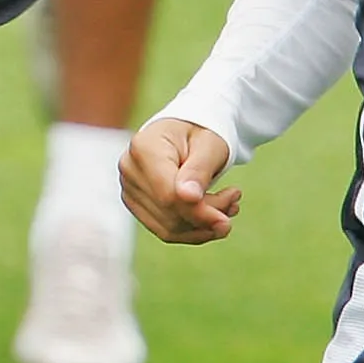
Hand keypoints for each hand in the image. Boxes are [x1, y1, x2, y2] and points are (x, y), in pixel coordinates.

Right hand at [122, 118, 241, 243]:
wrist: (187, 132)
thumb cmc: (201, 133)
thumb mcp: (209, 145)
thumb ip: (199, 170)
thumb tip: (189, 198)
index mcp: (144, 148)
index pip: (168, 194)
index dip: (198, 212)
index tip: (228, 218)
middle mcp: (129, 169)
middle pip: (169, 212)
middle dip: (207, 217)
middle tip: (235, 200)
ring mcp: (129, 188)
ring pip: (168, 227)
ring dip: (204, 226)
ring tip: (229, 206)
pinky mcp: (136, 204)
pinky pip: (165, 230)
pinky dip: (194, 230)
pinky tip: (214, 216)